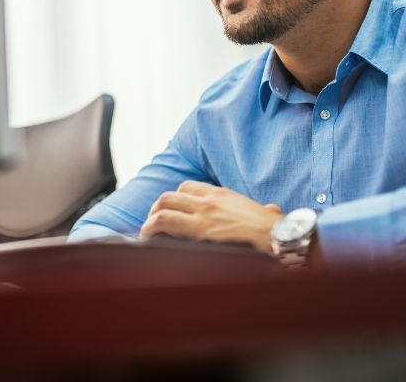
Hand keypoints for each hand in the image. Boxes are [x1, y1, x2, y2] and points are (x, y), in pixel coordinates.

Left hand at [139, 181, 283, 252]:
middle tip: (154, 223)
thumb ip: (264, 209)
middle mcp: (208, 200)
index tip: (172, 211)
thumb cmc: (277, 230)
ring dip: (150, 219)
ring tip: (146, 233)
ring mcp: (201, 214)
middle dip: (158, 208)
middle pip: (170, 196)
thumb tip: (273, 210)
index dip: (176, 199)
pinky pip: (164, 224)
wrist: (280, 238)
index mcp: (221, 194)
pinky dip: (151, 230)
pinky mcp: (198, 232)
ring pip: (162, 207)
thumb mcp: (266, 212)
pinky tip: (149, 240)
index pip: (187, 187)